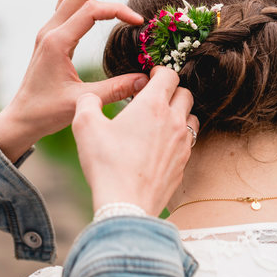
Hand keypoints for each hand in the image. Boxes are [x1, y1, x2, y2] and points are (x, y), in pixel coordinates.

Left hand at [0, 0, 148, 161]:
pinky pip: (66, 2)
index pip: (90, 11)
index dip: (117, 10)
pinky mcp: (50, 36)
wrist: (21, 117)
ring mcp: (48, 31)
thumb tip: (146, 79)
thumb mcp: (82, 102)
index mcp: (56, 42)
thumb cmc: (47, 112)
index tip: (139, 21)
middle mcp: (50, 30)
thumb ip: (115, 90)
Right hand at [72, 66, 199, 214]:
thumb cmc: (106, 164)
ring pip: (191, 118)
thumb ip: (87, 103)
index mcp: (152, 105)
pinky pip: (188, 143)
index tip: (149, 77)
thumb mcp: (84, 126)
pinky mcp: (183, 164)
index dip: (159, 71)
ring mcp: (182, 144)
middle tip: (154, 97)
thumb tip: (90, 98)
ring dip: (180, 113)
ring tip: (161, 120)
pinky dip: (179, 138)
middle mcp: (173, 121)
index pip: (169, 75)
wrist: (126, 205)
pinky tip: (162, 146)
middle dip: (171, 91)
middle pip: (185, 94)